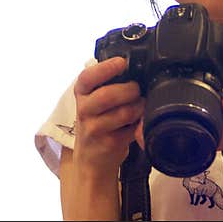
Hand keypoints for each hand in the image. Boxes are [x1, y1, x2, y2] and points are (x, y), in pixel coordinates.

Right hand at [72, 57, 144, 178]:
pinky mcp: (109, 144)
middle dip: (129, 90)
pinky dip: (139, 123)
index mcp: (82, 93)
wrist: (91, 159)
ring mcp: (94, 129)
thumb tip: (135, 68)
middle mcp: (84, 110)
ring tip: (140, 105)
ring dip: (138, 107)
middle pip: (107, 96)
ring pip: (122, 113)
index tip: (121, 62)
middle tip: (137, 90)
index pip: (87, 77)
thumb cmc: (97, 122)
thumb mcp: (95, 101)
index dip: (105, 68)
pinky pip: (131, 129)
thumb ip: (108, 85)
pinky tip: (137, 122)